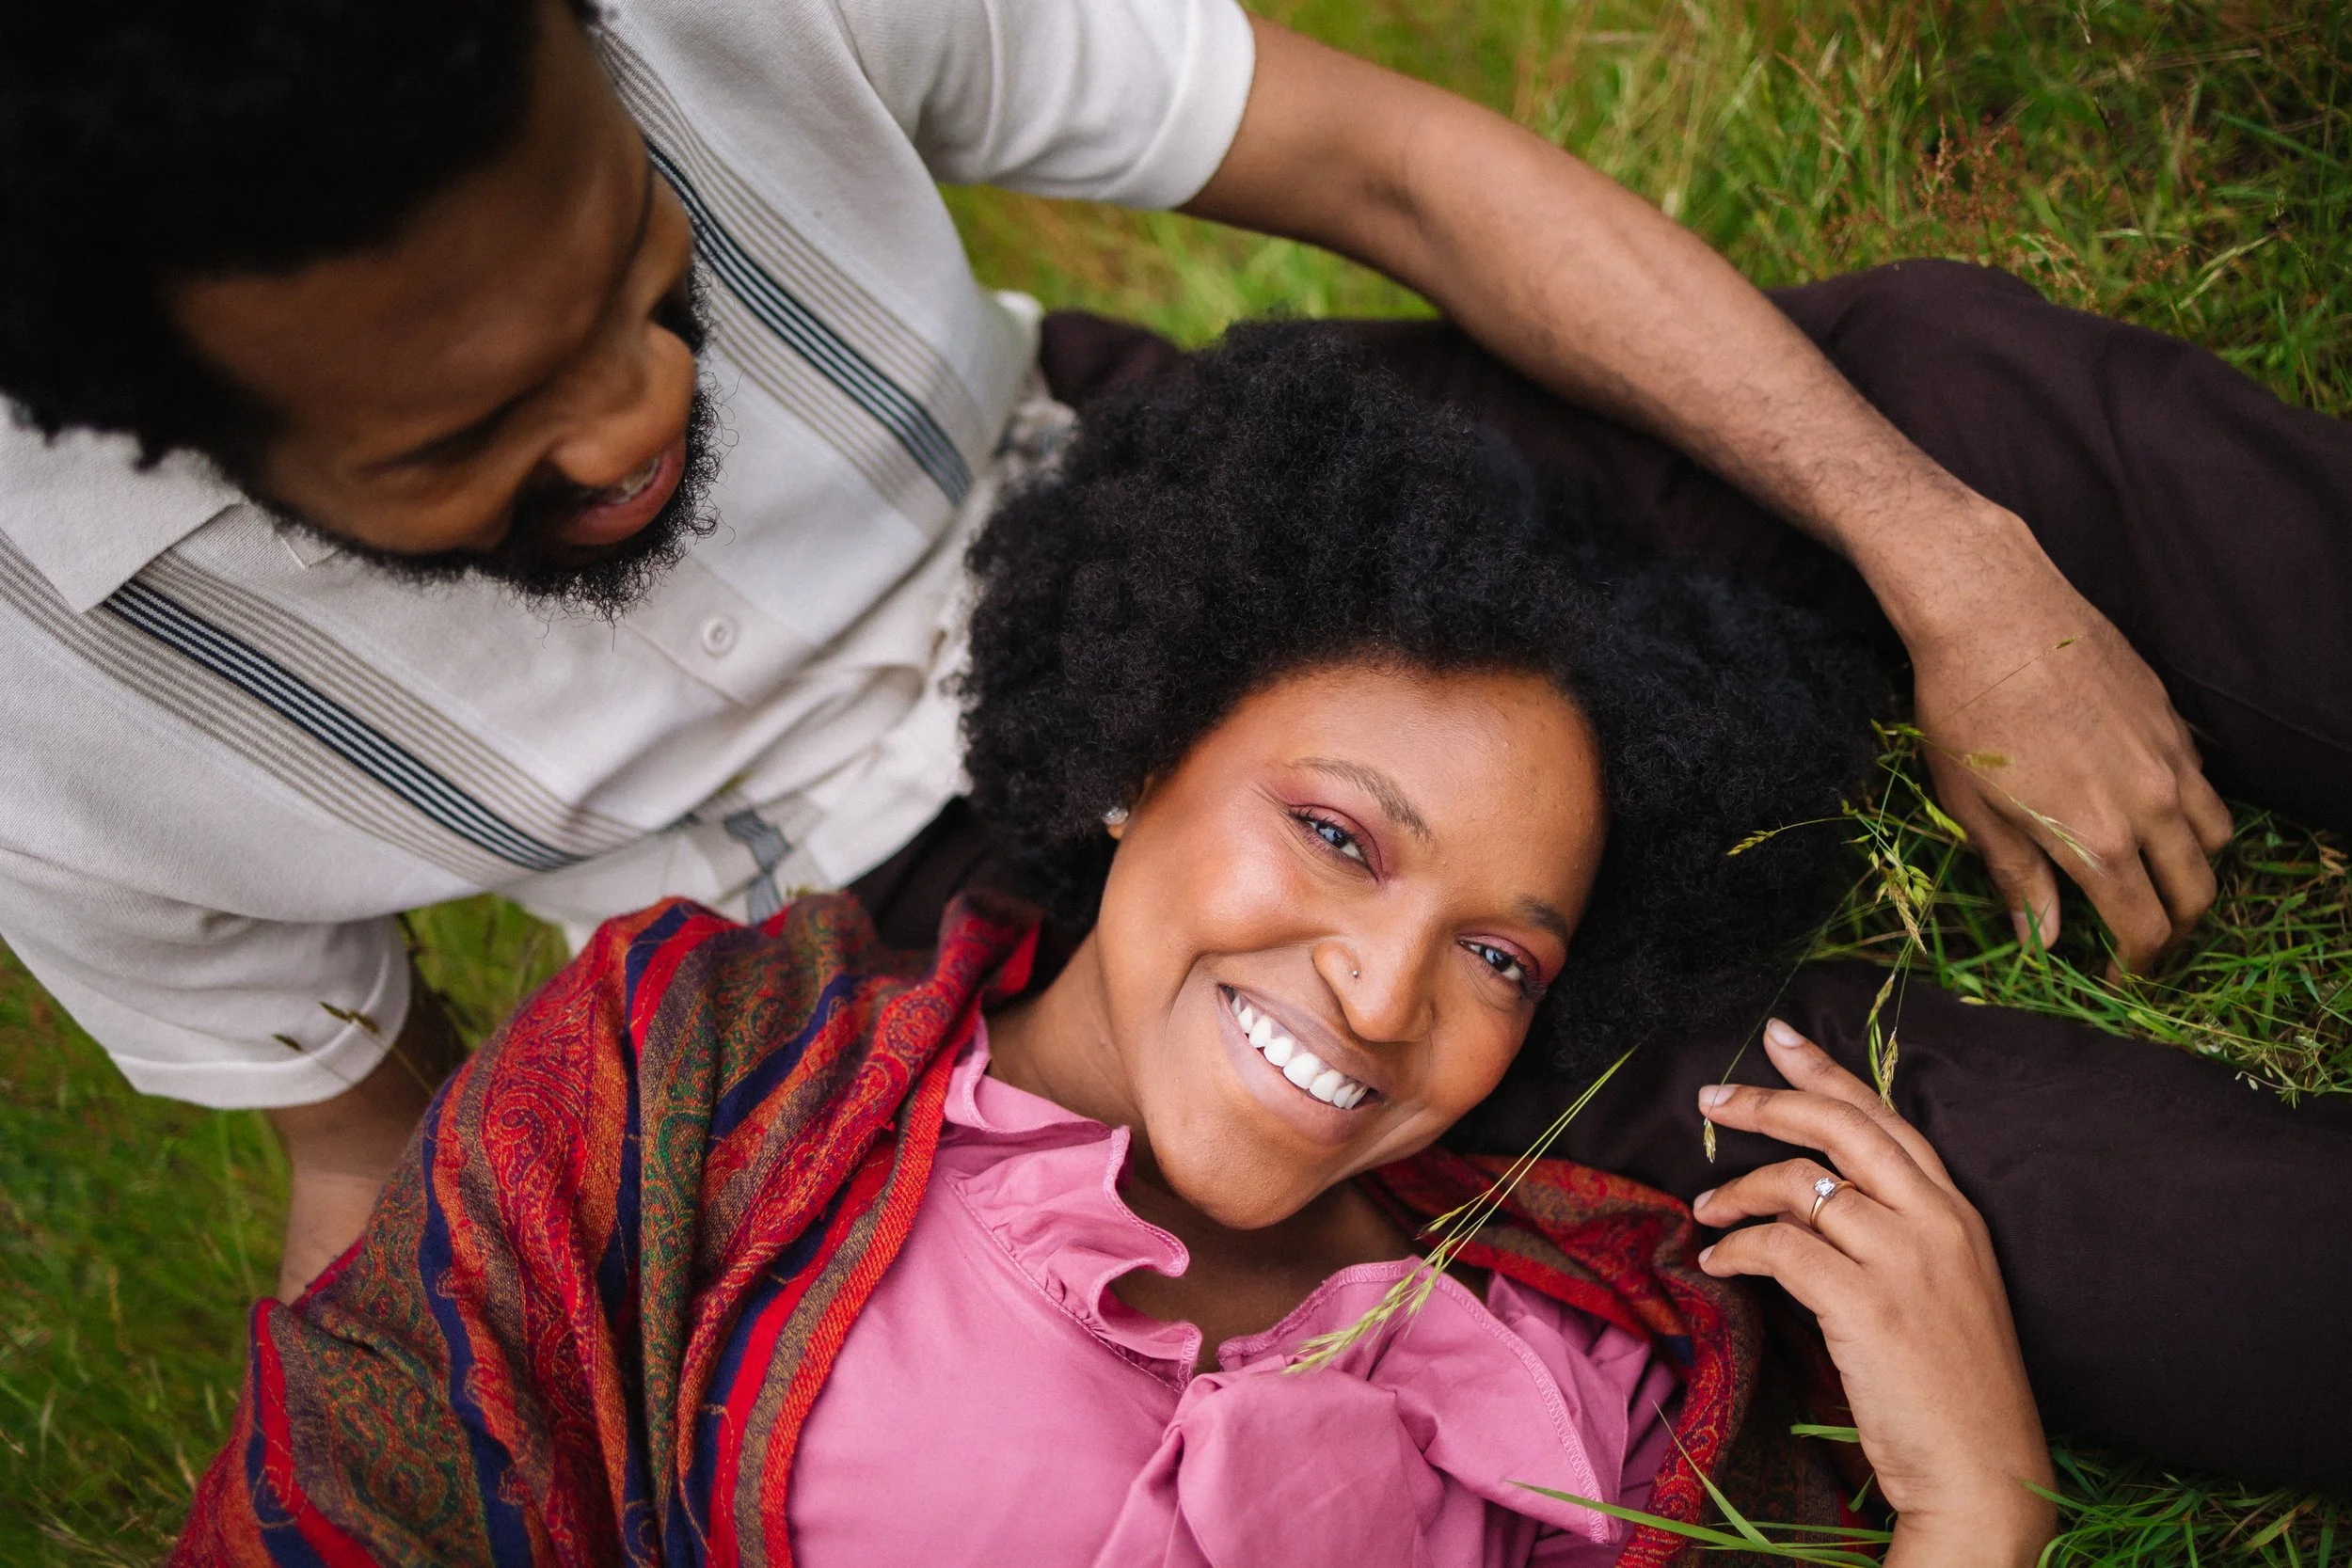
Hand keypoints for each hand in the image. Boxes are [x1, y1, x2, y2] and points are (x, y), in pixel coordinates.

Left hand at [1693, 1021, 2053, 1567]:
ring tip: (1704, 1211)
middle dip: (1766, 1101)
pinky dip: (1736, 1250)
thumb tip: (1813, 1196)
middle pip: (1839, 1127)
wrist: (1983, 1471)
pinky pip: (1780, 1248)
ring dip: (1736, 1191)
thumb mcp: (1942, 1289)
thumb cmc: (1953, 1388)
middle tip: (1710, 1097)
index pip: (1885, 1118)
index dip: (1828, 1071)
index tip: (1779, 1036)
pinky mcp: (1866, 1304)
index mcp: (1957, 1212)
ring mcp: (1903, 1260)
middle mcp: (1936, 1221)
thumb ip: (1896, 1233)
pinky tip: (1716, 1265)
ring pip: (1799, 1184)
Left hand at [1901, 527, 2231, 972]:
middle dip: (2175, 931)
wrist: (1992, 610)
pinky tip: (2152, 814)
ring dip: (2195, 872)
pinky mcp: (2173, 719)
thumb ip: (2018, 877)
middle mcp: (2151, 804)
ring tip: (2156, 882)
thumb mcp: (1972, 807)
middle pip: (2196, 894)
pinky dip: (2191, 815)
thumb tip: (2043, 943)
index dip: (2136, 968)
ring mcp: (2171, 758)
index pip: (2145, 929)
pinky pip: (2206, 784)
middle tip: (2141, 942)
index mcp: (2097, 839)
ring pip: (2217, 838)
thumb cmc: (1963, 711)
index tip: (2117, 980)